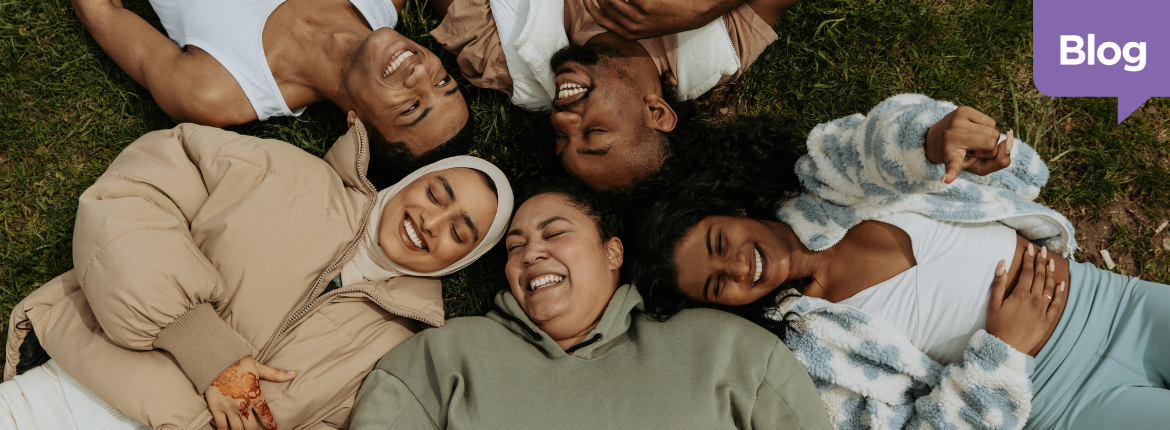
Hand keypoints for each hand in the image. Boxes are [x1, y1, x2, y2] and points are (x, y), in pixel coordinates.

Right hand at [206, 356, 295, 429]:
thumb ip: (276, 374)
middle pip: (252, 427)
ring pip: (237, 429)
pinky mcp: (216, 408)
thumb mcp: (259, 368)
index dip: (271, 425)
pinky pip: (221, 425)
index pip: (266, 415)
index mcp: (255, 396)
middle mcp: (243, 405)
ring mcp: (229, 408)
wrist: (217, 360)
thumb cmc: (239, 363)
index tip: (273, 429)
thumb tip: (294, 373)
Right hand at [586, 0, 734, 39]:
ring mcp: (639, 16)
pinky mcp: (646, 4)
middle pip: (605, 8)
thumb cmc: (671, 16)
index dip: (591, 8)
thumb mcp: (648, 25)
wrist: (694, 13)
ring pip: (612, 0)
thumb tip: (611, 6)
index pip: (602, 21)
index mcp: (631, 34)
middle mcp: (633, 27)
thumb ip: (630, 19)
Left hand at [925, 106, 1012, 183]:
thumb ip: (1000, 160)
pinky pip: (991, 121)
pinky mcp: (963, 109)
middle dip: (989, 149)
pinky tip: (974, 132)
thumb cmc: (963, 156)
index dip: (951, 173)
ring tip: (972, 141)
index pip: (953, 165)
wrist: (941, 138)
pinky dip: (988, 128)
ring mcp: (956, 120)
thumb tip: (1009, 139)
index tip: (945, 179)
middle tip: (974, 150)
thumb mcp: (979, 167)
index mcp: (950, 156)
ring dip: (989, 138)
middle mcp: (951, 135)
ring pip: (994, 130)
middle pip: (992, 142)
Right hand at [986, 244, 1066, 353]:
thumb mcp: (993, 304)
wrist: (1006, 349)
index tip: (1030, 248)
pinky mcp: (1047, 320)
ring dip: (1050, 273)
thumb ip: (998, 283)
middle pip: (1039, 276)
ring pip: (1049, 287)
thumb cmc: (996, 326)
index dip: (1029, 258)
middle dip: (1041, 261)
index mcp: (1020, 294)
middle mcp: (1034, 300)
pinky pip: (1056, 304)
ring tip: (1051, 261)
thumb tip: (1002, 264)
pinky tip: (1060, 284)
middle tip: (1043, 249)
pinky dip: (1059, 293)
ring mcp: (1042, 310)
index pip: (1026, 272)